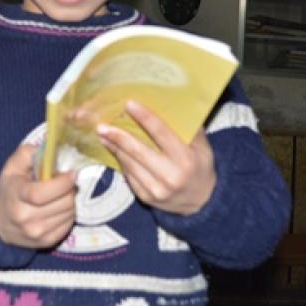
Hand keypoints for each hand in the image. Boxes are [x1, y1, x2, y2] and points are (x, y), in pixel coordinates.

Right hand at [0, 144, 76, 247]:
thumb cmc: (9, 188)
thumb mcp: (13, 166)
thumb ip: (29, 153)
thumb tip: (52, 149)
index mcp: (16, 196)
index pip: (41, 193)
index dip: (61, 183)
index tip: (71, 174)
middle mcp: (25, 218)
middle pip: (62, 203)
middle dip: (70, 190)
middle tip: (68, 182)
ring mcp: (36, 233)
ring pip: (69, 213)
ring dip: (71, 201)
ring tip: (62, 194)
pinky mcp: (46, 242)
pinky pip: (68, 225)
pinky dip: (68, 214)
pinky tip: (59, 207)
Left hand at [96, 100, 215, 215]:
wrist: (201, 202)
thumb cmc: (200, 168)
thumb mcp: (203, 147)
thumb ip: (188, 128)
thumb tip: (169, 103)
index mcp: (185, 159)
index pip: (161, 133)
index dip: (144, 117)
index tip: (128, 104)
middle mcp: (170, 176)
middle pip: (138, 151)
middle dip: (118, 136)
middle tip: (102, 124)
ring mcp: (156, 189)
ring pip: (129, 164)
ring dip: (114, 148)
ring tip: (102, 134)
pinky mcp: (146, 198)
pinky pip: (129, 175)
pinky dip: (120, 161)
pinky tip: (113, 150)